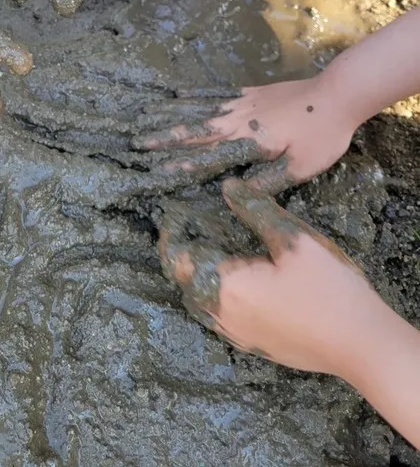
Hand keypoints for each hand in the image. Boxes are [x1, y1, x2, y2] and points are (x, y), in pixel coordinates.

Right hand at [132, 78, 355, 193]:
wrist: (337, 95)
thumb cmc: (321, 137)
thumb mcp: (299, 169)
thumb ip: (264, 182)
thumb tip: (229, 193)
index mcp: (248, 142)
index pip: (206, 156)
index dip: (179, 165)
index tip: (153, 172)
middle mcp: (237, 121)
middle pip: (193, 129)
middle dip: (163, 137)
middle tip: (135, 142)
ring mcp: (242, 104)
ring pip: (198, 109)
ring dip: (169, 114)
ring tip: (144, 115)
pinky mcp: (250, 93)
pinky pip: (214, 94)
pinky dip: (192, 94)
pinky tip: (177, 94)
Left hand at [160, 178, 380, 375]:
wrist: (362, 345)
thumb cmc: (329, 289)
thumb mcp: (292, 239)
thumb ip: (254, 210)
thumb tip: (226, 187)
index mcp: (224, 286)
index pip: (177, 258)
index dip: (172, 232)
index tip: (176, 210)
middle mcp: (221, 315)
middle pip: (183, 280)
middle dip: (182, 251)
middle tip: (194, 223)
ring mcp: (236, 334)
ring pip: (199, 301)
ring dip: (197, 273)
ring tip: (211, 245)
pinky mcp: (253, 344)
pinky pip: (218, 315)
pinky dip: (214, 293)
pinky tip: (234, 276)